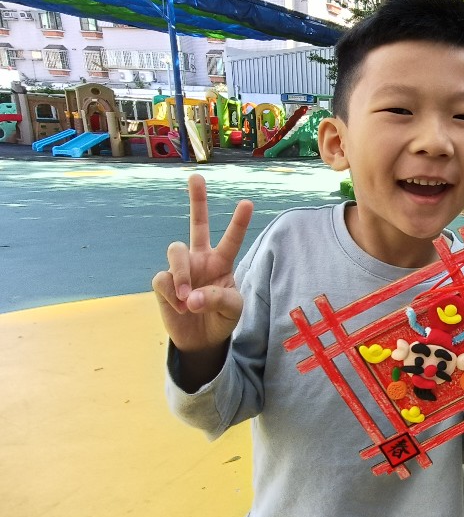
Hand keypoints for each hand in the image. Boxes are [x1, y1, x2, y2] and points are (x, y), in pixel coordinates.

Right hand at [151, 174, 252, 354]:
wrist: (202, 339)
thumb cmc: (221, 318)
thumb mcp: (233, 310)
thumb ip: (218, 299)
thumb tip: (191, 297)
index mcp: (222, 261)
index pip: (232, 239)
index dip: (238, 222)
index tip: (248, 203)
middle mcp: (201, 258)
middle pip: (196, 223)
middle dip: (197, 200)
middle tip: (196, 177)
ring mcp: (181, 268)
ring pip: (175, 251)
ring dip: (182, 274)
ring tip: (188, 299)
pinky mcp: (163, 282)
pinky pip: (162, 279)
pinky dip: (172, 295)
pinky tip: (181, 308)